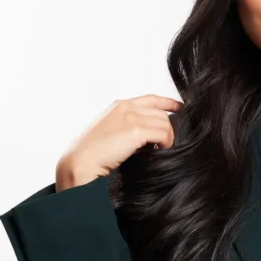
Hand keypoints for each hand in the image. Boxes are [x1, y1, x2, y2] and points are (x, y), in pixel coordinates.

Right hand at [55, 93, 183, 189]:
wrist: (81, 162)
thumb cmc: (94, 154)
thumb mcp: (111, 131)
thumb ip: (128, 126)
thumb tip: (149, 135)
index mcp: (119, 106)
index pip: (151, 99)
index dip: (168, 102)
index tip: (180, 107)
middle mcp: (126, 107)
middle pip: (162, 114)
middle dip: (169, 129)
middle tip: (166, 144)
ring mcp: (130, 117)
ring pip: (165, 124)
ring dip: (168, 139)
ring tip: (161, 150)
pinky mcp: (134, 131)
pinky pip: (163, 134)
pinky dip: (166, 144)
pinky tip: (159, 151)